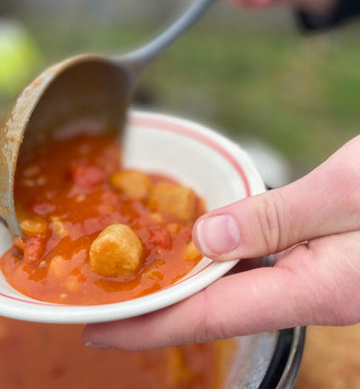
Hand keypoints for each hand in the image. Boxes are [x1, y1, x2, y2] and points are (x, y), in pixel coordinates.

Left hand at [83, 135, 359, 350]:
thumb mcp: (343, 193)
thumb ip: (274, 217)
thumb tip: (206, 236)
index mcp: (312, 288)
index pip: (210, 316)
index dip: (149, 325)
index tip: (100, 331)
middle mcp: (304, 292)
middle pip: (213, 308)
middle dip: (158, 308)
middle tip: (106, 302)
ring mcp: (309, 278)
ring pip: (230, 288)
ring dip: (184, 284)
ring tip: (138, 277)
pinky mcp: (311, 260)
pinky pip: (251, 267)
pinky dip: (217, 261)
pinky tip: (197, 249)